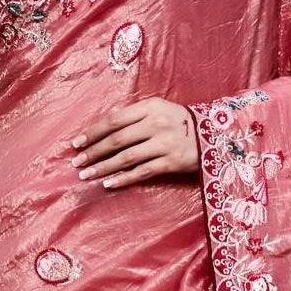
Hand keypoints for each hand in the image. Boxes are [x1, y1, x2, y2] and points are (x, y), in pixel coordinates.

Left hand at [72, 98, 200, 187]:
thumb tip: (101, 132)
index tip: (77, 143)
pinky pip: (142, 172)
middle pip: (117, 139)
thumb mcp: (159, 110)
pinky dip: (123, 179)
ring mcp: (165, 143)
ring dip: (103, 167)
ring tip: (86, 175)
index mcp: (150, 107)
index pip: (114, 120)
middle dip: (93, 152)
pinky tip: (108, 183)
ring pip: (126, 157)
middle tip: (77, 162)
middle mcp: (156, 123)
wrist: (213, 135)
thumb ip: (134, 117)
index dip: (93, 132)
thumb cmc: (178, 123)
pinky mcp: (172, 162)